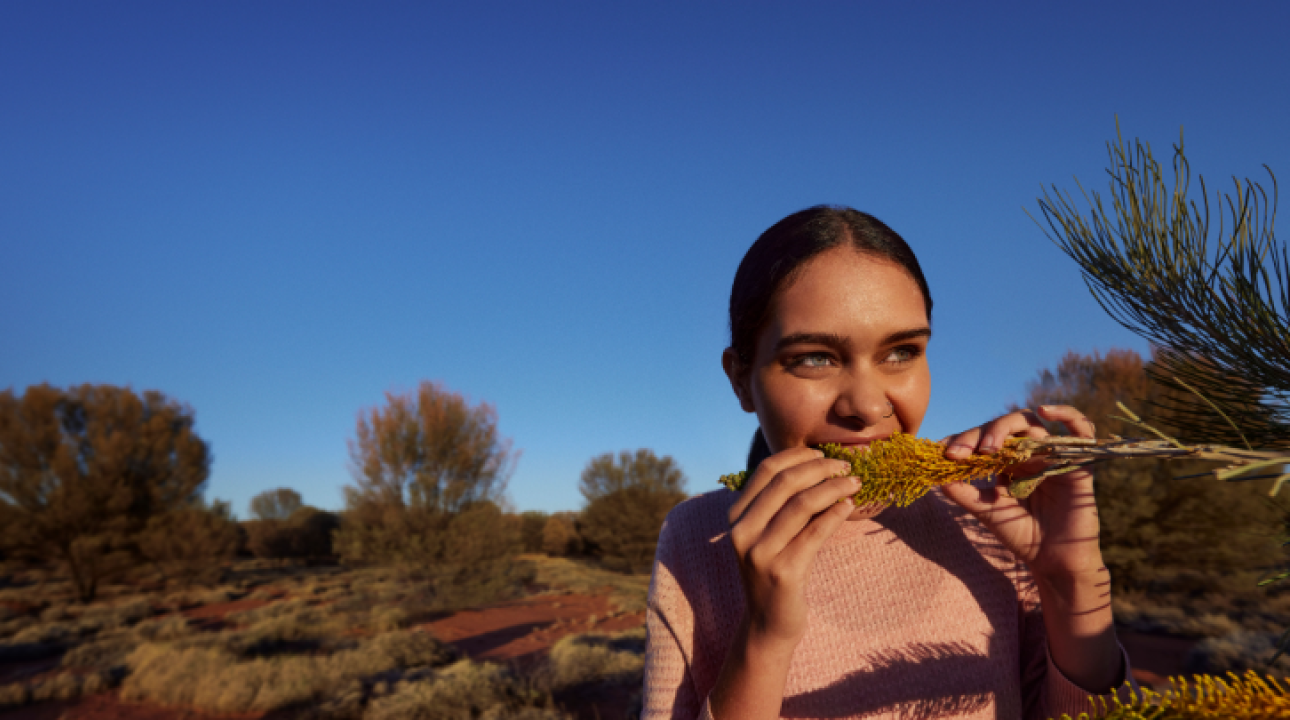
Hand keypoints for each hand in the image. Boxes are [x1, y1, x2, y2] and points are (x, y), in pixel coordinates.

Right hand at [726, 447, 857, 649]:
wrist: (768, 622)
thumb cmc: (776, 570)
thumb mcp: (768, 534)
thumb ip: (780, 504)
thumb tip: (818, 465)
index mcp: (735, 516)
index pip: (765, 470)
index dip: (797, 456)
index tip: (822, 453)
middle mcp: (742, 532)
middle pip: (785, 483)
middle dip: (820, 468)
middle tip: (846, 466)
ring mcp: (760, 553)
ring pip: (802, 504)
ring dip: (833, 487)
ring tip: (854, 483)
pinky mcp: (783, 572)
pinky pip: (815, 532)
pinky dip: (835, 513)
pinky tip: (849, 506)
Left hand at [939, 405, 1102, 578]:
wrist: (1052, 561)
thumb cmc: (1021, 535)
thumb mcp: (986, 511)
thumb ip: (963, 493)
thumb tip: (936, 476)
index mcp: (1008, 462)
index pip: (984, 438)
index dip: (963, 440)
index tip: (941, 451)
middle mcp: (1030, 454)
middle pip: (1004, 427)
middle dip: (977, 434)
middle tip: (958, 452)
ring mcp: (1052, 456)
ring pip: (1031, 423)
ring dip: (1005, 428)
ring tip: (988, 447)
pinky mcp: (1077, 464)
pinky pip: (1080, 429)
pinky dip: (1066, 413)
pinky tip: (1045, 410)